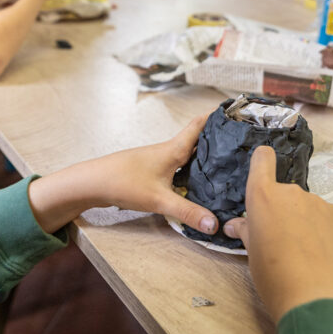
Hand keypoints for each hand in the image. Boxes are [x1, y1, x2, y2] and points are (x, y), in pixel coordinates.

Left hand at [27, 117, 218, 235]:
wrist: (92, 183)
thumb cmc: (123, 183)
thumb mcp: (159, 200)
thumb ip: (188, 212)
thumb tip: (215, 224)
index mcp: (173, 148)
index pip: (199, 124)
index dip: (217, 115)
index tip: (235, 109)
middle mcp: (168, 150)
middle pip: (198, 139)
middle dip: (217, 138)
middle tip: (240, 141)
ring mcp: (159, 160)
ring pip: (188, 153)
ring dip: (204, 155)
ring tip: (226, 162)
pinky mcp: (152, 171)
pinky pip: (179, 165)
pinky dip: (191, 169)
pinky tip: (197, 182)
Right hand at [223, 147, 332, 323]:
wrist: (315, 297)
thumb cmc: (274, 277)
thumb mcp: (252, 253)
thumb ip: (245, 231)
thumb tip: (235, 225)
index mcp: (263, 197)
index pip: (262, 160)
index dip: (262, 162)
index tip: (263, 170)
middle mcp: (291, 192)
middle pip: (284, 193)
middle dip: (281, 211)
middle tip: (280, 239)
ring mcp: (318, 202)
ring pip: (306, 207)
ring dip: (303, 221)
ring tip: (303, 252)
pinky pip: (325, 217)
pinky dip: (322, 229)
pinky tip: (321, 253)